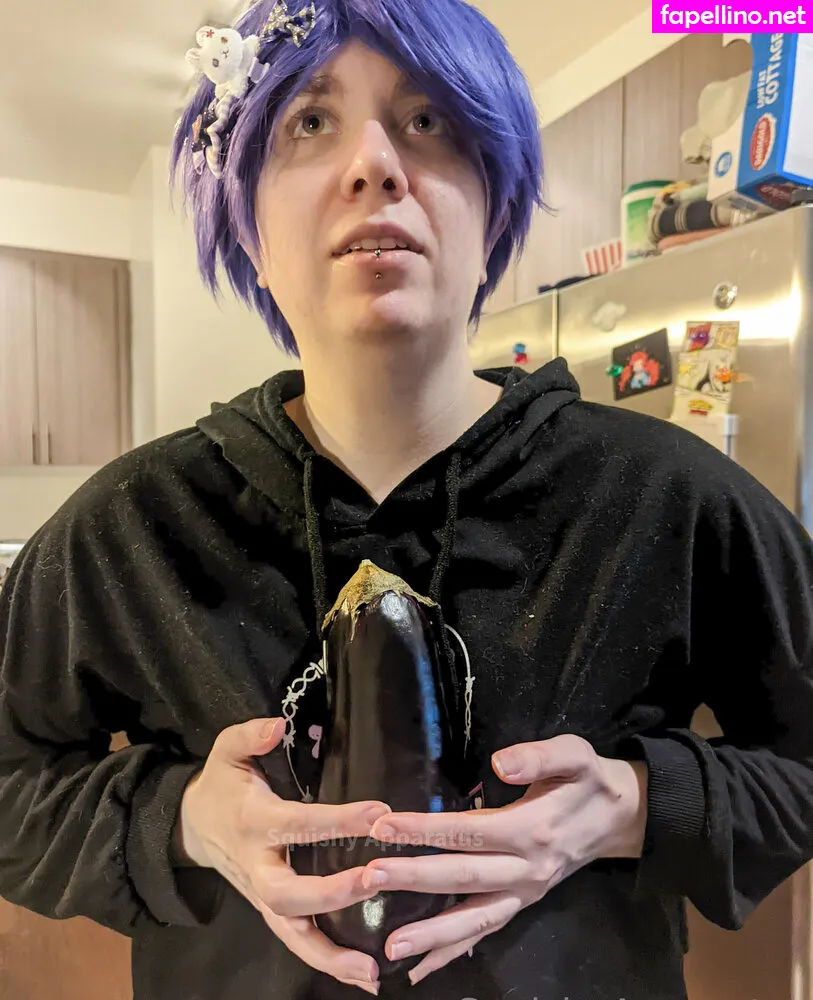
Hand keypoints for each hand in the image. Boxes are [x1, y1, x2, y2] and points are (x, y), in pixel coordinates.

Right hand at [176, 718, 390, 994]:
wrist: (190, 826)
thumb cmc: (221, 784)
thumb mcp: (226, 750)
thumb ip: (250, 735)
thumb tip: (278, 724)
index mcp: (253, 822)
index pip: (299, 824)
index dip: (339, 820)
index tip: (380, 814)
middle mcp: (257, 866)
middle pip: (288, 894)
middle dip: (333, 893)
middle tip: (376, 880)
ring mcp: (262, 895)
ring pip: (292, 935)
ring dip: (331, 955)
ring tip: (370, 971)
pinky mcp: (271, 911)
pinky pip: (297, 943)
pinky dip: (327, 963)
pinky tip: (363, 976)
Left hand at [361, 734, 647, 984]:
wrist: (622, 816)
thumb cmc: (590, 780)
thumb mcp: (576, 755)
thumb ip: (538, 757)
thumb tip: (500, 763)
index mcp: (532, 830)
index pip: (467, 832)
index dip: (424, 830)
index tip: (383, 826)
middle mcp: (527, 870)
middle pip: (462, 877)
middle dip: (413, 879)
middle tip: (369, 878)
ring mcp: (525, 893)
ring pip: (473, 919)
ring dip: (431, 934)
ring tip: (390, 947)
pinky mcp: (524, 903)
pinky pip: (486, 931)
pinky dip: (454, 953)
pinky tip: (421, 967)